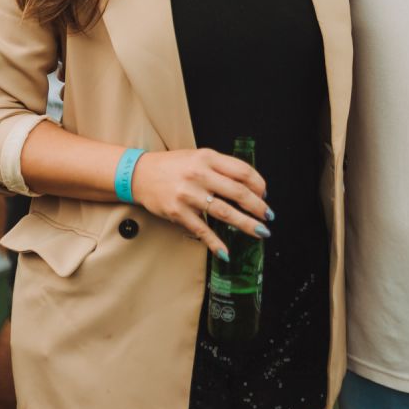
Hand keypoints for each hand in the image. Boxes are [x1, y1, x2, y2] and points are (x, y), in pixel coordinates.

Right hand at [132, 148, 271, 257]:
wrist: (140, 174)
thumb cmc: (173, 166)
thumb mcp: (198, 157)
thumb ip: (220, 167)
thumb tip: (248, 186)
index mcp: (207, 158)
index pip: (242, 171)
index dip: (258, 184)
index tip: (265, 194)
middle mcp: (199, 175)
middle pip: (238, 192)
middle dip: (258, 206)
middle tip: (268, 216)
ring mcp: (188, 194)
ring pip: (224, 212)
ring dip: (246, 224)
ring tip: (259, 231)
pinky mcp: (178, 212)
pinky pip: (202, 230)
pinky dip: (216, 243)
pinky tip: (226, 252)